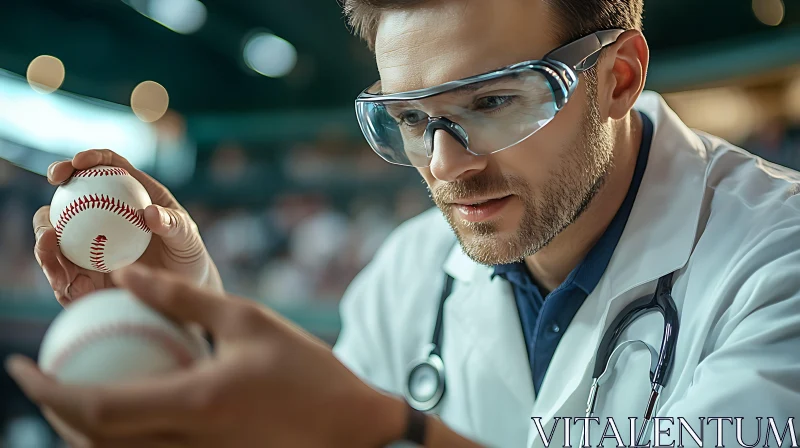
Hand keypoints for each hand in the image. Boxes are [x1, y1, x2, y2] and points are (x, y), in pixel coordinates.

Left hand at [5, 265, 405, 447]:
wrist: (347, 425)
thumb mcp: (247, 319)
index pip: (96, 406)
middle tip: (39, 376)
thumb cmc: (303, 368)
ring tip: (71, 390)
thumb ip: (183, 298)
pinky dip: (118, 433)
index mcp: (192, 404)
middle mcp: (185, 442)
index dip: (48, 391)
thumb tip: (125, 276)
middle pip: (93, 440)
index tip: (21, 366)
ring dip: (81, 427)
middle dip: (53, 412)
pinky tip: (124, 406)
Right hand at [33, 149, 222, 305]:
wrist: (185, 289)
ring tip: (49, 245)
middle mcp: (101, 216)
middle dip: (53, 198)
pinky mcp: (83, 275)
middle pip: (67, 201)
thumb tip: (150, 213)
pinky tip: (65, 282)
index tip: (78, 163)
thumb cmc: (188, 254)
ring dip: (44, 244)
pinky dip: (58, 276)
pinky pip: (64, 276)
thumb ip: (174, 224)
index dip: (88, 158)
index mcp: (128, 193)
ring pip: (54, 241)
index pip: (105, 167)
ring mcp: (88, 246)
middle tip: (52, 208)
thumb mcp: (187, 237)